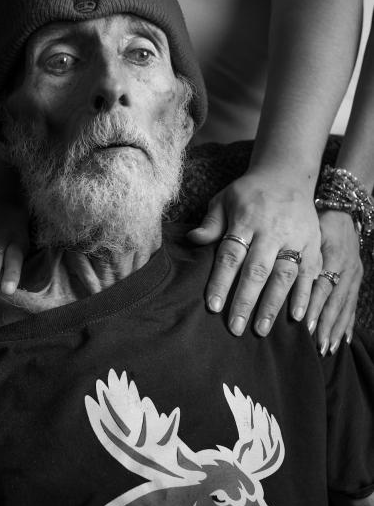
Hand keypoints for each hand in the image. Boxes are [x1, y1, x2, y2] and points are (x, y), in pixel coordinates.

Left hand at [187, 171, 321, 335]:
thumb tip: (192, 240)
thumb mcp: (224, 199)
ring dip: (273, 305)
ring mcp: (296, 238)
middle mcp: (272, 231)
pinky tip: (297, 318)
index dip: (221, 281)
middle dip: (245, 301)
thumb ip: (211, 223)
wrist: (286, 175)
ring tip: (261, 330)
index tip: (213, 306)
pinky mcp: (314, 244)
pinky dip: (304, 296)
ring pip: (284, 276)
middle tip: (235, 328)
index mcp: (246, 220)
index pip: (231, 255)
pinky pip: (310, 273)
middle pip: (257, 271)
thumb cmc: (248, 193)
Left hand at [306, 210, 361, 354]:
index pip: (322, 285)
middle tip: (316, 344)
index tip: (303, 323)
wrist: (341, 209)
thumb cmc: (316, 220)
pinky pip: (353, 305)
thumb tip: (267, 265)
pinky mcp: (357, 280)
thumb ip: (292, 249)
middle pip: (335, 300)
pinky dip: (348, 324)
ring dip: (336, 328)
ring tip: (327, 348)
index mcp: (332, 255)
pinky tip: (344, 341)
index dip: (314, 304)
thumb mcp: (305, 229)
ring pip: (345, 306)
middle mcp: (347, 267)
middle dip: (325, 323)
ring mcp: (355, 275)